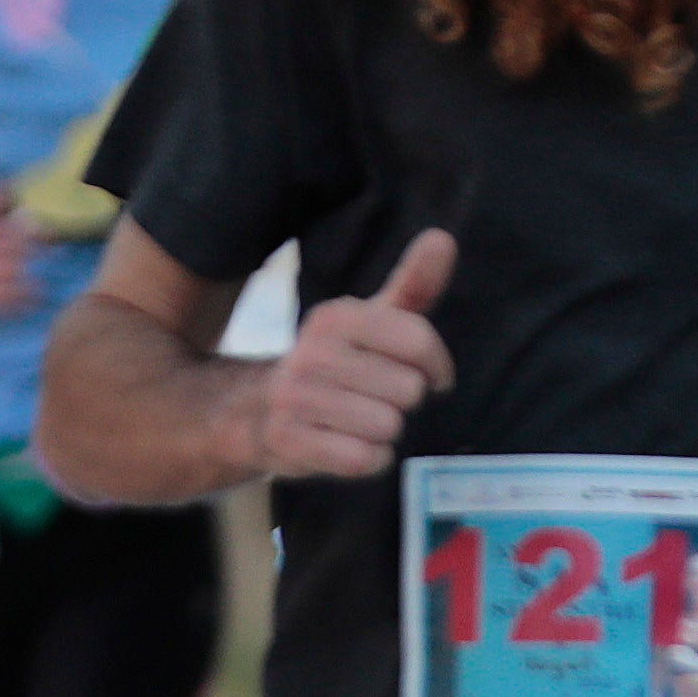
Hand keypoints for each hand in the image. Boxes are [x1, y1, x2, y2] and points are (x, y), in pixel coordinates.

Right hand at [248, 229, 454, 482]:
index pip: (418, 340)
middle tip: (375, 398)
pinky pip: (363, 458)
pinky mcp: (287, 440)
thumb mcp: (371, 322)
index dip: (436, 366)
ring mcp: (294, 396)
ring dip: (384, 432)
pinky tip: (351, 446)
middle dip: (402, 402)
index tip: (430, 375)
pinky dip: (369, 459)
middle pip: (408, 390)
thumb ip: (412, 286)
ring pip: (387, 426)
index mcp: (335, 317)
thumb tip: (442, 237)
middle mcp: (310, 351)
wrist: (255, 410)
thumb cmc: (335, 365)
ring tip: (358, 421)